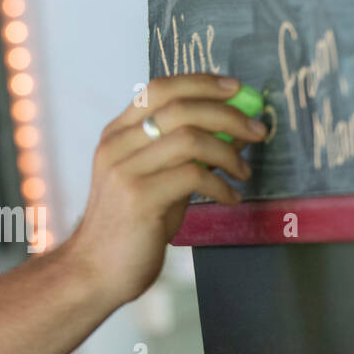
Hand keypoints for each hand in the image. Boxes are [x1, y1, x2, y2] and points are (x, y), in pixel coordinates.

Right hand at [62, 73, 265, 307]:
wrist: (95, 271)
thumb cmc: (131, 228)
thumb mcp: (157, 181)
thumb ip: (185, 155)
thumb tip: (233, 132)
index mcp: (117, 135)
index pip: (159, 89)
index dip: (201, 82)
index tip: (236, 89)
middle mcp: (116, 146)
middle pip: (180, 107)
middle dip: (227, 114)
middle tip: (257, 130)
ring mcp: (124, 171)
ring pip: (189, 138)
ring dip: (228, 152)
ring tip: (244, 172)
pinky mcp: (139, 198)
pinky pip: (192, 176)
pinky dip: (220, 184)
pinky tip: (230, 198)